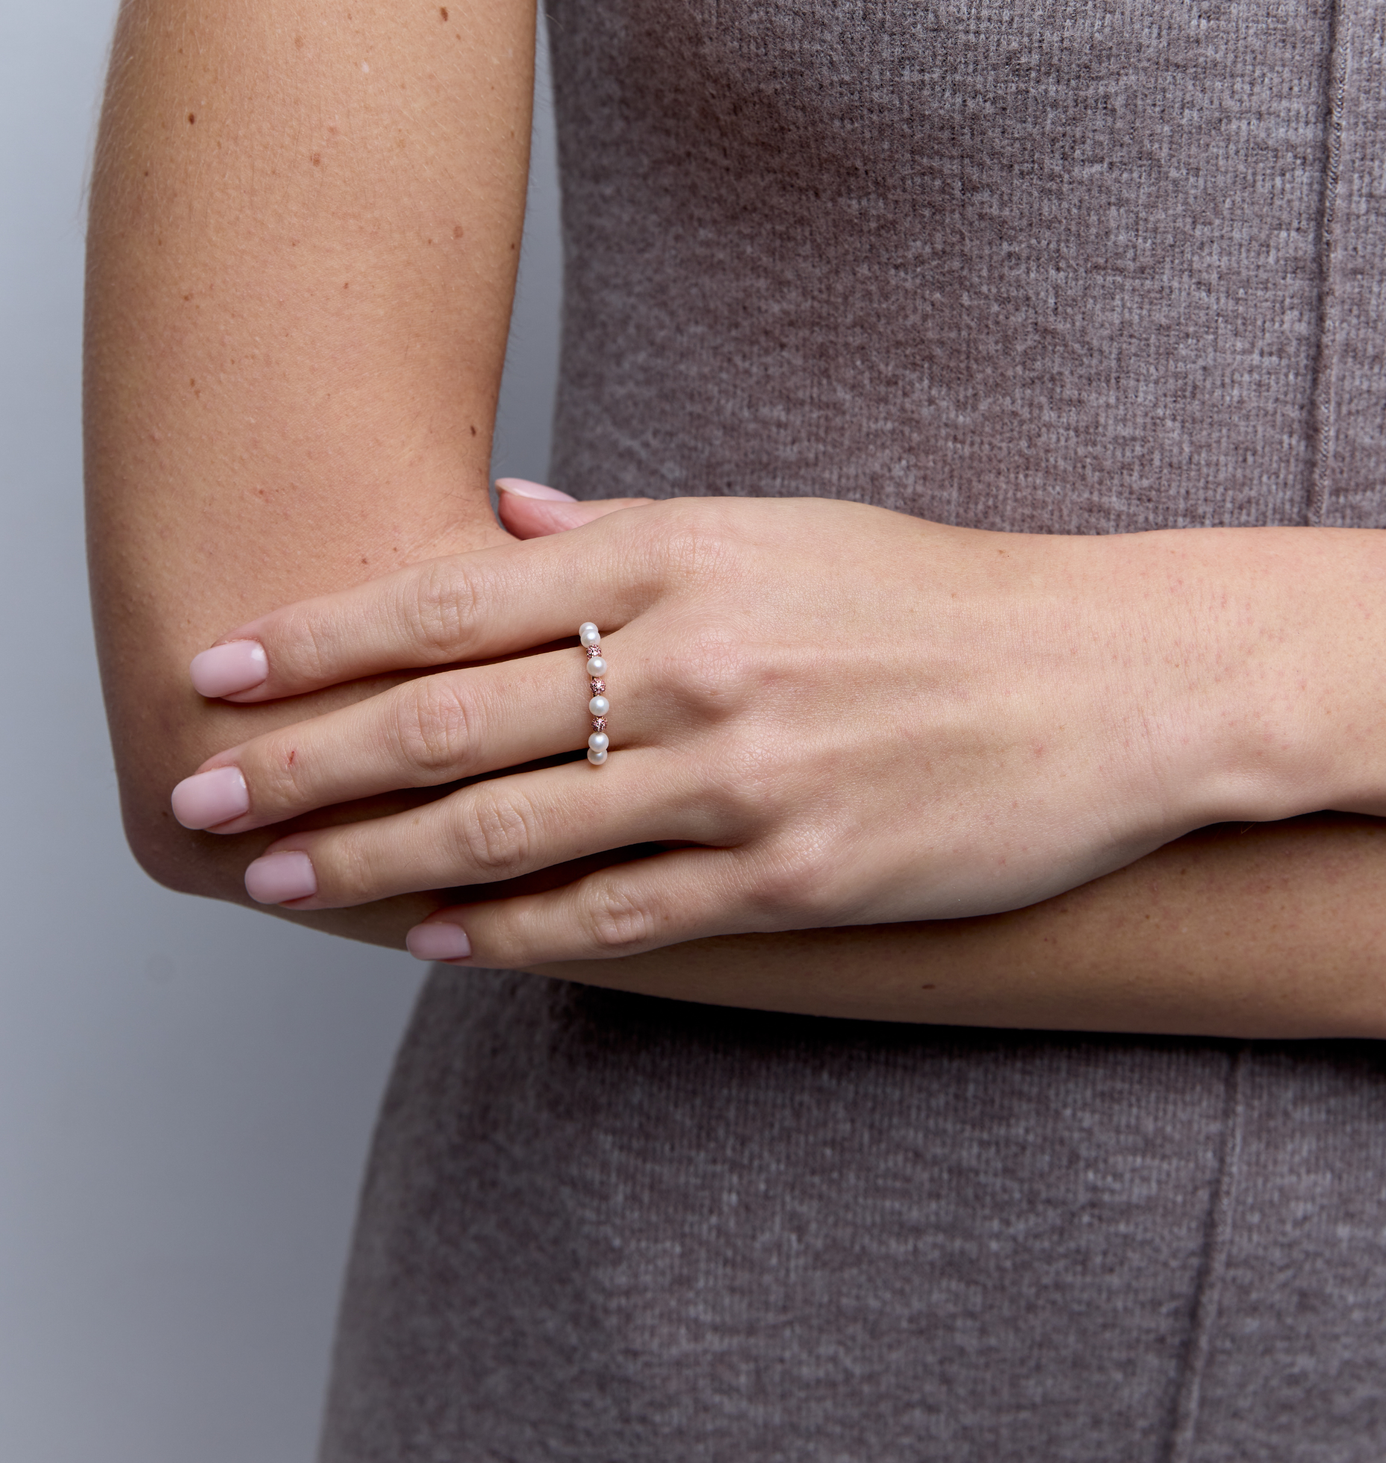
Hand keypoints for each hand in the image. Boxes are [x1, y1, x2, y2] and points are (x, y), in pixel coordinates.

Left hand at [168, 499, 1385, 964]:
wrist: (1106, 678)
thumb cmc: (932, 596)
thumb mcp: (781, 526)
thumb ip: (629, 533)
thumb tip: (502, 521)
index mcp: (682, 556)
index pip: (456, 596)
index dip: (326, 637)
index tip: (229, 667)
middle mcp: (694, 660)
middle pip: (453, 718)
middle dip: (309, 761)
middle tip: (203, 795)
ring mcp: (742, 775)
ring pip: (513, 829)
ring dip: (378, 861)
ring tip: (280, 880)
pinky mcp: (795, 875)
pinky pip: (621, 914)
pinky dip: (515, 931)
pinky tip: (437, 941)